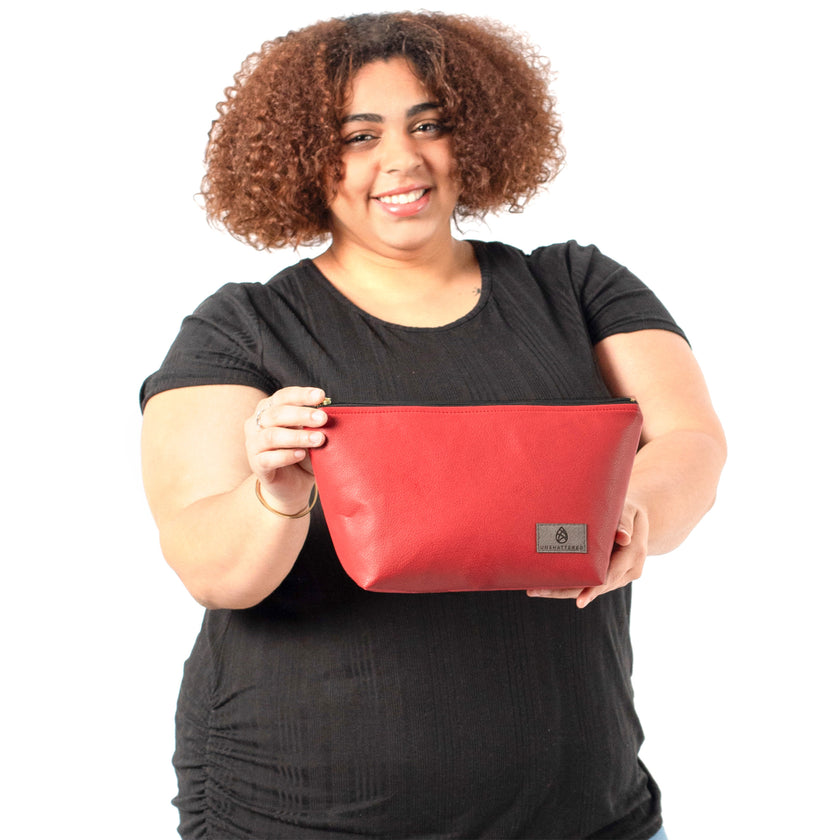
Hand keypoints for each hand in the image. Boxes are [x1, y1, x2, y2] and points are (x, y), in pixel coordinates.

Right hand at [245, 386, 328, 513]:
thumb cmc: (302, 453)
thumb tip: (328, 415)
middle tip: (323, 419)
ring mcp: (254, 444)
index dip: (301, 395)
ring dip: (297, 437)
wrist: (292, 485)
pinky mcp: (256, 465)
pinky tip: (301, 455)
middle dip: (301, 414)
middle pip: (276, 414)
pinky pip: (268, 458)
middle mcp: (257, 424)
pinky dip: (286, 455)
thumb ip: (315, 425)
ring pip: (271, 436)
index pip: (284, 397)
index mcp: (270, 409)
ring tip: (319, 439)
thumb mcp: (310, 435)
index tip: (321, 396)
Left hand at [526, 499, 649, 607]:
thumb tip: (624, 538)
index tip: (580, 601)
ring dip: (561, 590)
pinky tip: (544, 586)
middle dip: (566, 591)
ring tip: (533, 590)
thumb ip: (624, 523)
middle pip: (594, 588)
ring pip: (588, 588)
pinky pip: (588, 583)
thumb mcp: (628, 511)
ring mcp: (619, 576)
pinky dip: (568, 585)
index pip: (610, 577)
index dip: (594, 589)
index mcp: (633, 556)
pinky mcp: (609, 575)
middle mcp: (628, 571)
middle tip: (535, 591)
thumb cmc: (628, 510)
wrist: (636, 518)